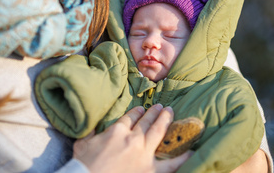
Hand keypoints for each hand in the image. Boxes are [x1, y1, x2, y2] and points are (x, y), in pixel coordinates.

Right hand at [73, 104, 190, 172]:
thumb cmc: (84, 164)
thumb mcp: (82, 143)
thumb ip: (90, 132)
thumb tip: (90, 125)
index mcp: (117, 131)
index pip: (130, 117)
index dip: (137, 111)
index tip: (142, 108)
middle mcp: (133, 138)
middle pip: (146, 121)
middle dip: (154, 113)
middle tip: (161, 107)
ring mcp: (143, 153)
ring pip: (158, 132)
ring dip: (165, 121)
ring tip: (170, 113)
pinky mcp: (150, 170)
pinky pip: (170, 163)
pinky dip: (182, 156)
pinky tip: (191, 150)